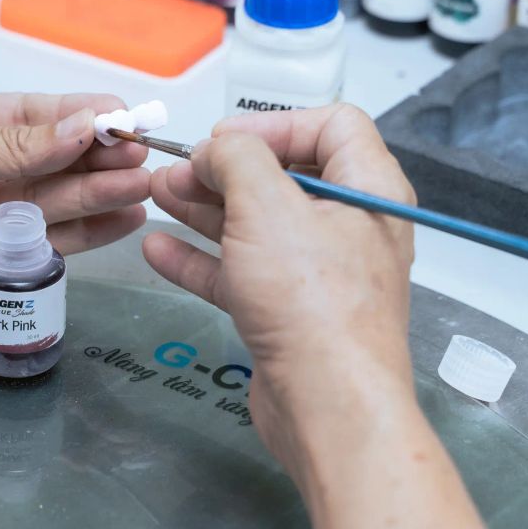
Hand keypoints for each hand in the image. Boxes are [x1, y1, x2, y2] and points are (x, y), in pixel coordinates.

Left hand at [0, 93, 149, 311]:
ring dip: (102, 192)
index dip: (87, 116)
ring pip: (59, 200)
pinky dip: (85, 234)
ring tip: (143, 185)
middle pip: (59, 159)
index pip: (43, 115)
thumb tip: (81, 129)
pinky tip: (120, 220)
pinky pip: (45, 244)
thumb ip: (14, 146)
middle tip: (143, 155)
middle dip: (102, 156)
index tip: (128, 117)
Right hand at [142, 105, 415, 465]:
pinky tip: (159, 248)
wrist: (327, 405)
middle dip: (226, 168)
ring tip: (158, 194)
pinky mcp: (289, 315)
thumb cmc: (312, 300)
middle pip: (285, 177)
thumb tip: (215, 148)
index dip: (276, 123)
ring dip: (205, 208)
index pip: (332, 126)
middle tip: (178, 167)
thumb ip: (237, 158)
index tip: (224, 138)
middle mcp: (350, 227)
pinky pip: (242, 273)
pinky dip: (202, 259)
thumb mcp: (267, 205)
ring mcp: (318, 275)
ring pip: (257, 226)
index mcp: (368, 190)